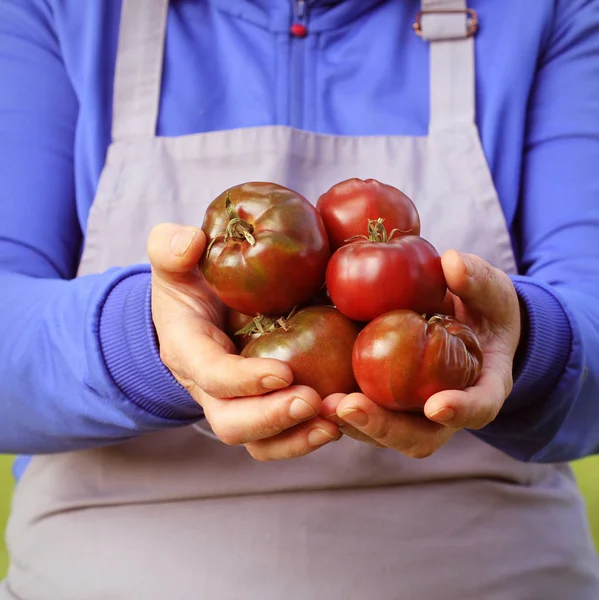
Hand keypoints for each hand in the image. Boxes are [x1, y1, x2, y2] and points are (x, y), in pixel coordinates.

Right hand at [148, 223, 340, 459]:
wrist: (200, 311)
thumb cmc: (190, 285)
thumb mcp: (174, 261)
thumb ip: (170, 248)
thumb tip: (190, 242)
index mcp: (189, 350)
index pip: (210, 374)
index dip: (242, 380)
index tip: (282, 373)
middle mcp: (210, 388)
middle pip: (231, 423)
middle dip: (271, 419)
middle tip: (312, 402)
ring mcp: (238, 402)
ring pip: (260, 440)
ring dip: (298, 437)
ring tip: (337, 422)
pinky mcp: (264, 404)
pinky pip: (283, 434)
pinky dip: (311, 433)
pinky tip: (344, 417)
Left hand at [323, 249, 520, 457]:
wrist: (465, 321)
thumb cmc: (483, 308)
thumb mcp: (490, 291)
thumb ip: (477, 280)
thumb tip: (452, 262)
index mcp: (481, 387)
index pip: (478, 407)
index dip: (461, 411)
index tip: (437, 406)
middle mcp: (444, 409)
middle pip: (419, 436)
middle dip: (384, 427)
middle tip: (350, 408)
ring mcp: (411, 409)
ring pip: (385, 433)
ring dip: (352, 424)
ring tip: (321, 405)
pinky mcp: (383, 398)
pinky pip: (362, 412)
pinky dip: (337, 408)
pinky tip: (309, 391)